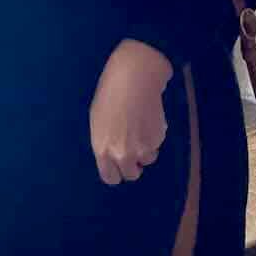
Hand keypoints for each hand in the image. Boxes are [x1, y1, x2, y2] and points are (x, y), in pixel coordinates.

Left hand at [89, 38, 171, 184]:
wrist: (133, 78)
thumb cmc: (110, 94)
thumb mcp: (98, 121)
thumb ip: (104, 142)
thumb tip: (113, 156)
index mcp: (102, 148)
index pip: (110, 177)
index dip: (115, 172)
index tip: (118, 165)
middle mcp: (122, 153)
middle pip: (131, 174)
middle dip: (132, 164)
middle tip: (132, 148)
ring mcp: (141, 148)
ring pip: (146, 159)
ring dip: (145, 149)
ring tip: (139, 126)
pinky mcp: (157, 139)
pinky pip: (156, 145)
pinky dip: (153, 137)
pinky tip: (147, 118)